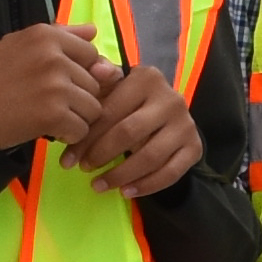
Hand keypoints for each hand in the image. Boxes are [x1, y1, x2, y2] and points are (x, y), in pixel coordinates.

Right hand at [0, 22, 109, 154]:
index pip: (91, 54)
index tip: (61, 81)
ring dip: (76, 117)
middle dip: (79, 97)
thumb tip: (93, 30)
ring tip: (51, 115)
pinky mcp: (54, 114)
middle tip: (51, 102)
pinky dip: (69, 135)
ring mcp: (55, 85)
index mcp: (46, 35)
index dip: (81, 72)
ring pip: (93, 107)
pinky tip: (51, 130)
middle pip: (95, 83)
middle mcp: (53, 56)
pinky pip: (82, 129)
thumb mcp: (20, 44)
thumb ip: (60, 35)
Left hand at [74, 61, 198, 198]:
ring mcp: (185, 124)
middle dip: (101, 155)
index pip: (110, 112)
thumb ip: (100, 81)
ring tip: (99, 185)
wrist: (168, 113)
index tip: (67, 159)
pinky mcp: (194, 147)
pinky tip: (126, 191)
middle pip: (129, 133)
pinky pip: (170, 173)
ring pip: (149, 157)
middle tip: (83, 170)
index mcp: (147, 79)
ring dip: (120, 175)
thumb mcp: (113, 88)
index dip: (85, 138)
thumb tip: (97, 70)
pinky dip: (146, 186)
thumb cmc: (130, 100)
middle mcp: (170, 99)